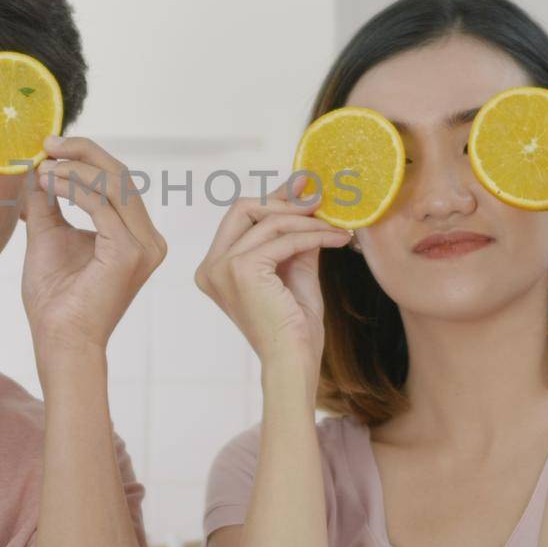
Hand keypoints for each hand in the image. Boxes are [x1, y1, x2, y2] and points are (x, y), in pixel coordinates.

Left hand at [21, 135, 166, 370]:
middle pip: (120, 175)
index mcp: (136, 234)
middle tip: (47, 145)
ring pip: (113, 185)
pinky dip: (73, 189)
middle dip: (82, 153)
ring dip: (74, 170)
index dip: (86, 156)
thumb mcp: (48, 235)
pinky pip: (102, 206)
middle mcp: (149, 239)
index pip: (117, 180)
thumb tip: (37, 166)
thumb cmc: (55, 299)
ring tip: (41, 170)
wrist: (58, 340)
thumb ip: (48, 201)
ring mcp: (144, 246)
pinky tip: (48, 185)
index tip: (50, 146)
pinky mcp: (130, 253)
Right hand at [193, 174, 351, 377]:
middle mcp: (210, 266)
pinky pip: (284, 239)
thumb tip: (307, 197)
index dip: (273, 197)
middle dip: (284, 200)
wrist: (294, 361)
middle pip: (243, 207)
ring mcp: (221, 267)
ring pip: (269, 221)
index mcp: (214, 267)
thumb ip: (293, 235)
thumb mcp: (293, 268)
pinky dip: (314, 235)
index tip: (303, 185)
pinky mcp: (241, 270)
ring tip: (337, 227)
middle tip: (320, 200)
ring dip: (308, 221)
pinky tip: (337, 239)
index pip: (240, 216)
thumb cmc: (294, 325)